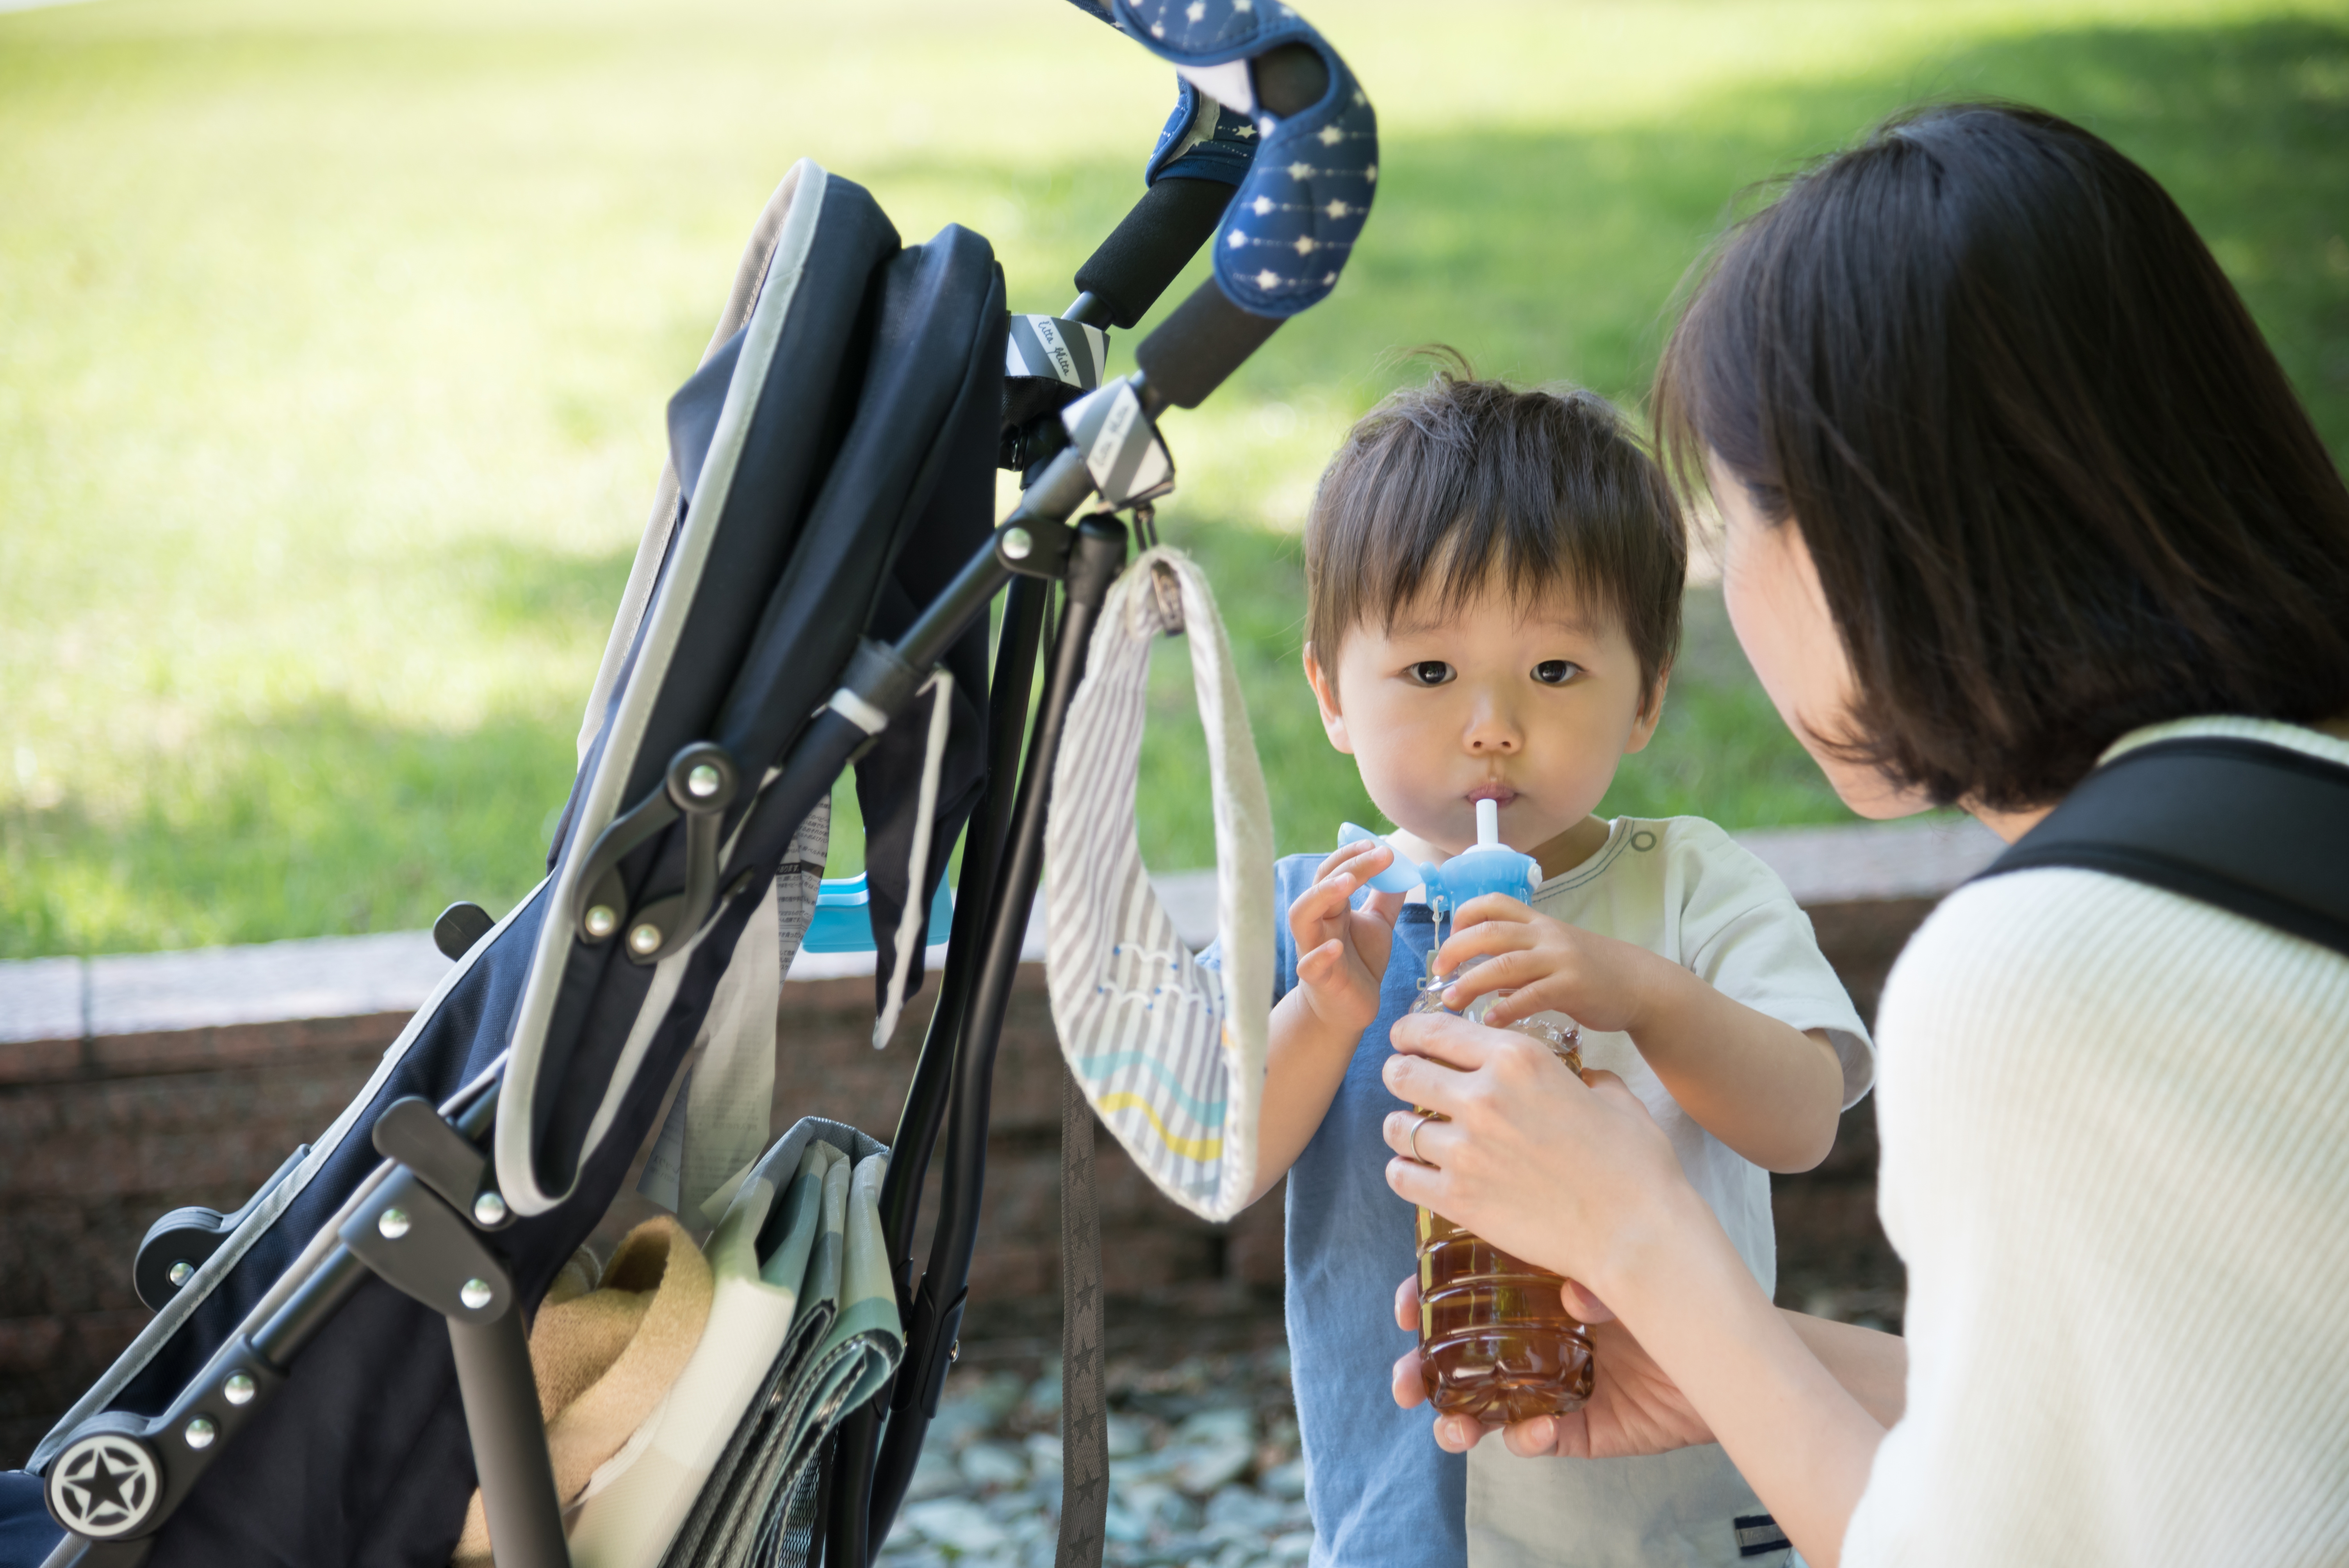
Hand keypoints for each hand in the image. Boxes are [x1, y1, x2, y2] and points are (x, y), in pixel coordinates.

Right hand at [1289, 841, 1407, 1033]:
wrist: (1346, 1008)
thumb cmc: (1358, 962)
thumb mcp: (1377, 925)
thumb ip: (1386, 898)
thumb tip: (1404, 868)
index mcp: (1332, 907)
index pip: (1334, 871)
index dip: (1352, 855)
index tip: (1379, 845)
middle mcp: (1318, 923)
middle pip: (1321, 885)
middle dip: (1348, 865)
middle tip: (1379, 854)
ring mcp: (1312, 949)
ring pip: (1301, 916)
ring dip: (1321, 895)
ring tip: (1347, 882)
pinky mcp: (1317, 980)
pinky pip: (1309, 965)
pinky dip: (1319, 955)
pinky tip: (1336, 947)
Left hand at [1380, 1009, 1704, 1300]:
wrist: (1637, 1233)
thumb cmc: (1635, 1165)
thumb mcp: (1613, 1097)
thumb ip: (1585, 1077)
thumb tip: (1582, 1076)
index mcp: (1517, 1059)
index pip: (1434, 1030)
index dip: (1410, 1032)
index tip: (1404, 1039)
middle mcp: (1483, 1096)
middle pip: (1402, 1073)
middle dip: (1400, 1075)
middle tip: (1407, 1085)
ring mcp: (1464, 1149)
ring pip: (1395, 1127)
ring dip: (1401, 1128)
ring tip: (1415, 1135)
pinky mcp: (1457, 1199)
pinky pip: (1400, 1176)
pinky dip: (1404, 1172)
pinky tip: (1419, 1173)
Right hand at [1390, 1276, 1715, 1457]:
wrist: (1724, 1351)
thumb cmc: (1670, 1295)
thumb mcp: (1626, 1273)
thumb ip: (1597, 1276)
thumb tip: (1574, 1294)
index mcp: (1529, 1292)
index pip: (1462, 1292)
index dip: (1424, 1301)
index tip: (1404, 1306)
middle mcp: (1530, 1341)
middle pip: (1458, 1358)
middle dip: (1420, 1374)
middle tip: (1404, 1385)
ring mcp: (1548, 1386)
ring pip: (1484, 1409)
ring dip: (1456, 1421)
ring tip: (1451, 1429)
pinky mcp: (1576, 1427)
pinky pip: (1537, 1438)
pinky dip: (1528, 1437)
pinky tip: (1536, 1429)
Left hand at [1431, 893, 1679, 1034]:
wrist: (1641, 985)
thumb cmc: (1592, 972)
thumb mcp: (1553, 955)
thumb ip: (1519, 962)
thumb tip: (1484, 982)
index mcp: (1539, 922)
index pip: (1493, 902)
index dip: (1464, 916)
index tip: (1449, 941)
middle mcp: (1546, 935)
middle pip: (1489, 931)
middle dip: (1455, 950)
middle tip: (1437, 974)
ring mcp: (1560, 959)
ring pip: (1505, 963)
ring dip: (1471, 982)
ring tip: (1450, 1001)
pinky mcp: (1573, 987)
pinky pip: (1532, 995)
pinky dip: (1506, 1008)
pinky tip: (1490, 1021)